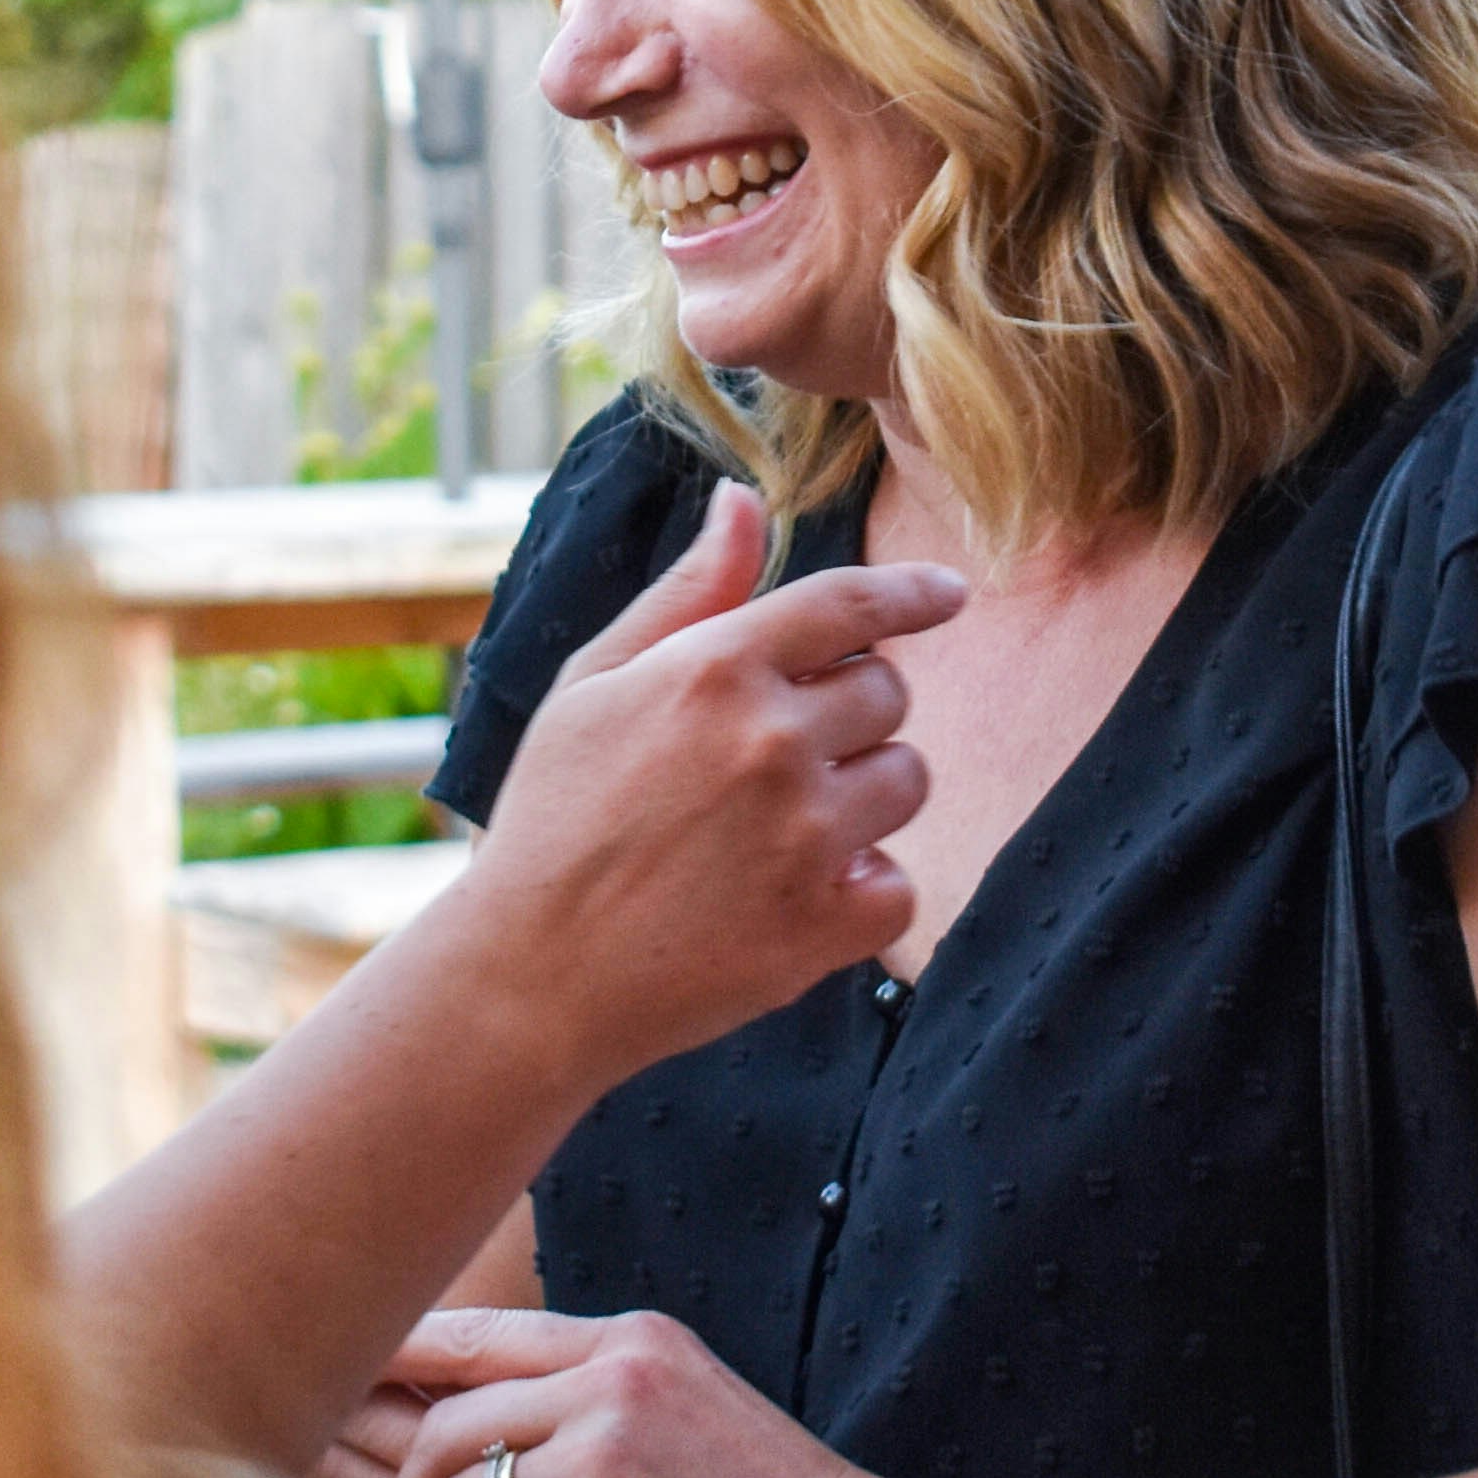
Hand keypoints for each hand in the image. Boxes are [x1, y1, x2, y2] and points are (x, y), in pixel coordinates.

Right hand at [435, 482, 962, 1087]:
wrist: (530, 978)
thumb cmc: (554, 819)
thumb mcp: (593, 684)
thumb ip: (687, 592)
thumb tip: (744, 499)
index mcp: (714, 667)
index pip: (850, 604)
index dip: (912, 594)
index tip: (948, 594)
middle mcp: (771, 741)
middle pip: (887, 693)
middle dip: (847, 716)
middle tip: (771, 761)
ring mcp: (805, 836)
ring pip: (907, 780)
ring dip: (863, 798)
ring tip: (778, 831)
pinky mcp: (826, 925)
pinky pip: (899, 882)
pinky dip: (859, 893)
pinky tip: (787, 899)